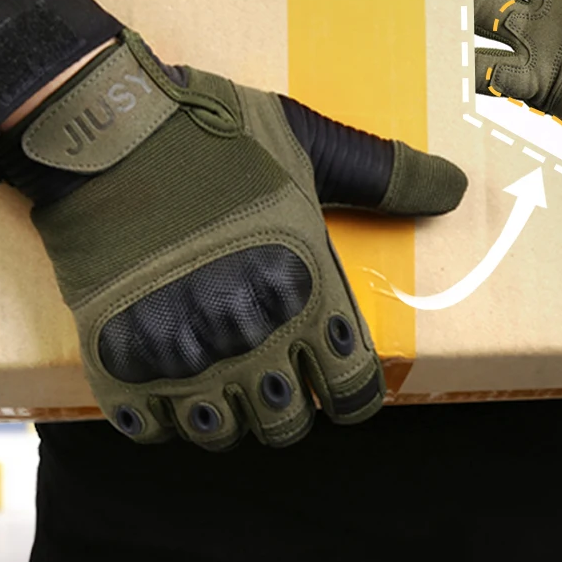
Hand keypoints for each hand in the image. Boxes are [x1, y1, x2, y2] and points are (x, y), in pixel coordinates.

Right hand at [0, 31, 467, 449]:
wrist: (105, 128)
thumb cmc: (214, 135)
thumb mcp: (310, 143)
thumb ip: (385, 175)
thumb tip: (456, 188)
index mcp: (305, 284)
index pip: (354, 389)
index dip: (353, 391)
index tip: (338, 378)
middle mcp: (249, 331)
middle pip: (288, 424)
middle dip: (290, 406)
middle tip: (274, 371)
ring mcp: (179, 350)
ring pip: (219, 434)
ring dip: (227, 414)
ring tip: (220, 377)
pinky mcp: (113, 355)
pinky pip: (146, 428)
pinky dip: (159, 415)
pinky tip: (163, 377)